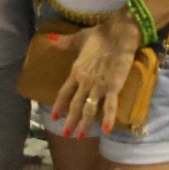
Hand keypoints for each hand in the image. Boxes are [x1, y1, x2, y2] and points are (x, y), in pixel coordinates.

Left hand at [49, 16, 142, 138]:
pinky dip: (109, 118)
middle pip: (75, 105)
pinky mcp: (114, 86)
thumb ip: (64, 42)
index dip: (59, 105)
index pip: (64, 92)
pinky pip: (111, 105)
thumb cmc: (100, 34)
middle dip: (70, 121)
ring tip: (80, 136)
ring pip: (89, 109)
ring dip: (84, 124)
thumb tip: (49, 38)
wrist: (119, 33)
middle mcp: (85, 81)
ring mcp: (99, 85)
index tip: (55, 117)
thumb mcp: (79, 38)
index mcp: (76, 71)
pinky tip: (107, 130)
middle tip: (66, 134)